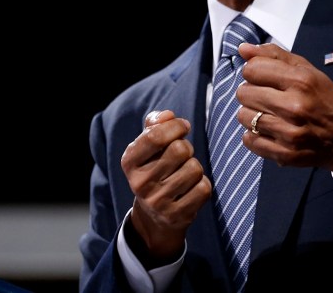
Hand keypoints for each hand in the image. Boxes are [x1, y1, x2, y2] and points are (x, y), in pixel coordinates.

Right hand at [121, 109, 211, 263]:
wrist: (153, 216)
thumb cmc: (154, 169)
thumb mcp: (147, 146)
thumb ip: (155, 124)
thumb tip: (168, 115)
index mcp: (129, 161)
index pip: (155, 136)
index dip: (176, 126)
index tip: (183, 127)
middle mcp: (140, 183)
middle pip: (180, 150)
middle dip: (187, 147)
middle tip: (182, 155)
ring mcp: (157, 202)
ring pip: (194, 168)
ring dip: (195, 166)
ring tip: (185, 173)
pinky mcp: (176, 215)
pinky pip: (203, 188)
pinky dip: (202, 184)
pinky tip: (191, 189)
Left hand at [235, 43, 332, 176]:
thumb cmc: (326, 101)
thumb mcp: (308, 71)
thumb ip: (274, 56)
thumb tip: (243, 49)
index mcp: (301, 81)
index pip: (252, 70)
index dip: (253, 72)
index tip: (262, 77)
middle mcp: (294, 106)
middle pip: (243, 93)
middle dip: (251, 92)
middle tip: (267, 97)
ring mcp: (289, 132)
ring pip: (243, 116)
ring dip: (252, 114)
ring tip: (269, 114)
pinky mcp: (284, 153)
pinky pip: (249, 140)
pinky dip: (255, 134)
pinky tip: (269, 130)